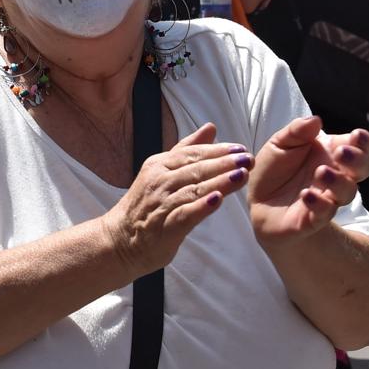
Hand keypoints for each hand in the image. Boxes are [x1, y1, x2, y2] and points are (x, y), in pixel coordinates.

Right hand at [102, 123, 249, 276]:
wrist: (120, 241)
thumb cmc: (146, 205)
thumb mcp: (162, 171)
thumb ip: (187, 149)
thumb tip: (210, 127)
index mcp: (159, 164)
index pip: (192, 153)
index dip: (218, 150)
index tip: (241, 148)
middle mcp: (159, 180)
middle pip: (196, 168)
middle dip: (224, 163)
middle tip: (248, 158)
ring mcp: (161, 203)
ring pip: (193, 189)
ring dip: (219, 181)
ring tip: (242, 176)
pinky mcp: (164, 226)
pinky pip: (185, 213)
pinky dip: (201, 206)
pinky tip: (218, 200)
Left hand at [248, 117, 368, 250]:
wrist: (257, 202)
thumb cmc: (274, 169)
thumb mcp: (279, 144)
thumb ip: (296, 131)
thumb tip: (316, 120)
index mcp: (330, 153)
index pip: (357, 146)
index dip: (362, 141)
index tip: (357, 135)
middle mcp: (334, 175)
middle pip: (361, 169)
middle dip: (357, 160)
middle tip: (341, 152)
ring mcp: (327, 197)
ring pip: (348, 192)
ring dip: (338, 181)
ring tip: (320, 172)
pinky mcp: (314, 218)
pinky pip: (325, 213)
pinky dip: (320, 204)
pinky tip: (306, 195)